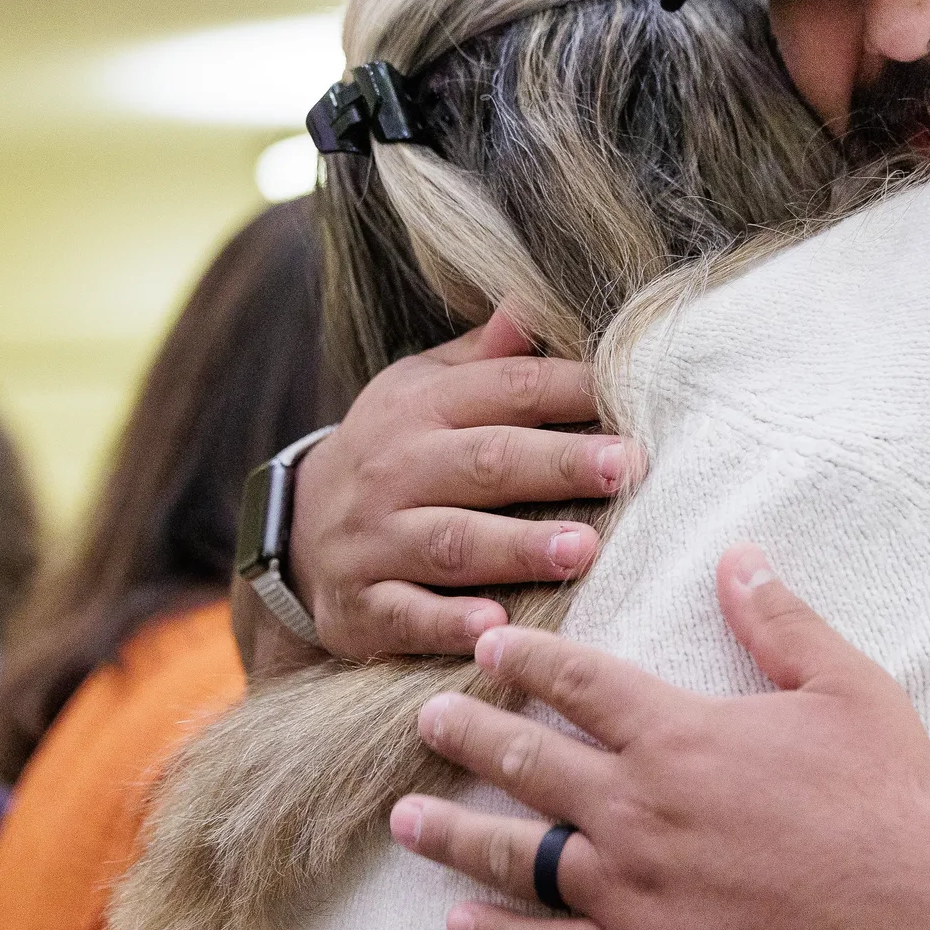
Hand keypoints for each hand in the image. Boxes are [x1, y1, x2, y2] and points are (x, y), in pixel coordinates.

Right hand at [279, 306, 632, 668]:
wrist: (293, 531)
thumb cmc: (393, 451)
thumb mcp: (422, 389)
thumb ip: (486, 357)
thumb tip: (534, 302)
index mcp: (422, 408)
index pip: (507, 390)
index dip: (572, 390)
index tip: (636, 396)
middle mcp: (397, 470)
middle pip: (486, 463)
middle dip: (557, 464)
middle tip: (626, 468)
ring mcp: (376, 540)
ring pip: (451, 542)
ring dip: (516, 547)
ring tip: (581, 550)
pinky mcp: (362, 607)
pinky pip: (406, 615)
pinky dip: (447, 624)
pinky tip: (494, 626)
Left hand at [388, 543, 929, 929]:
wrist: (919, 921)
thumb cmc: (888, 799)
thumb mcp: (843, 688)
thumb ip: (779, 621)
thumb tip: (737, 555)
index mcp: (679, 735)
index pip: (578, 684)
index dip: (526, 662)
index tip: (485, 648)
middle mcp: (638, 807)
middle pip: (527, 761)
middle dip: (468, 734)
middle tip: (424, 720)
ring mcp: (632, 891)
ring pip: (517, 855)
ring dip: (454, 833)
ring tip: (406, 818)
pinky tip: (462, 924)